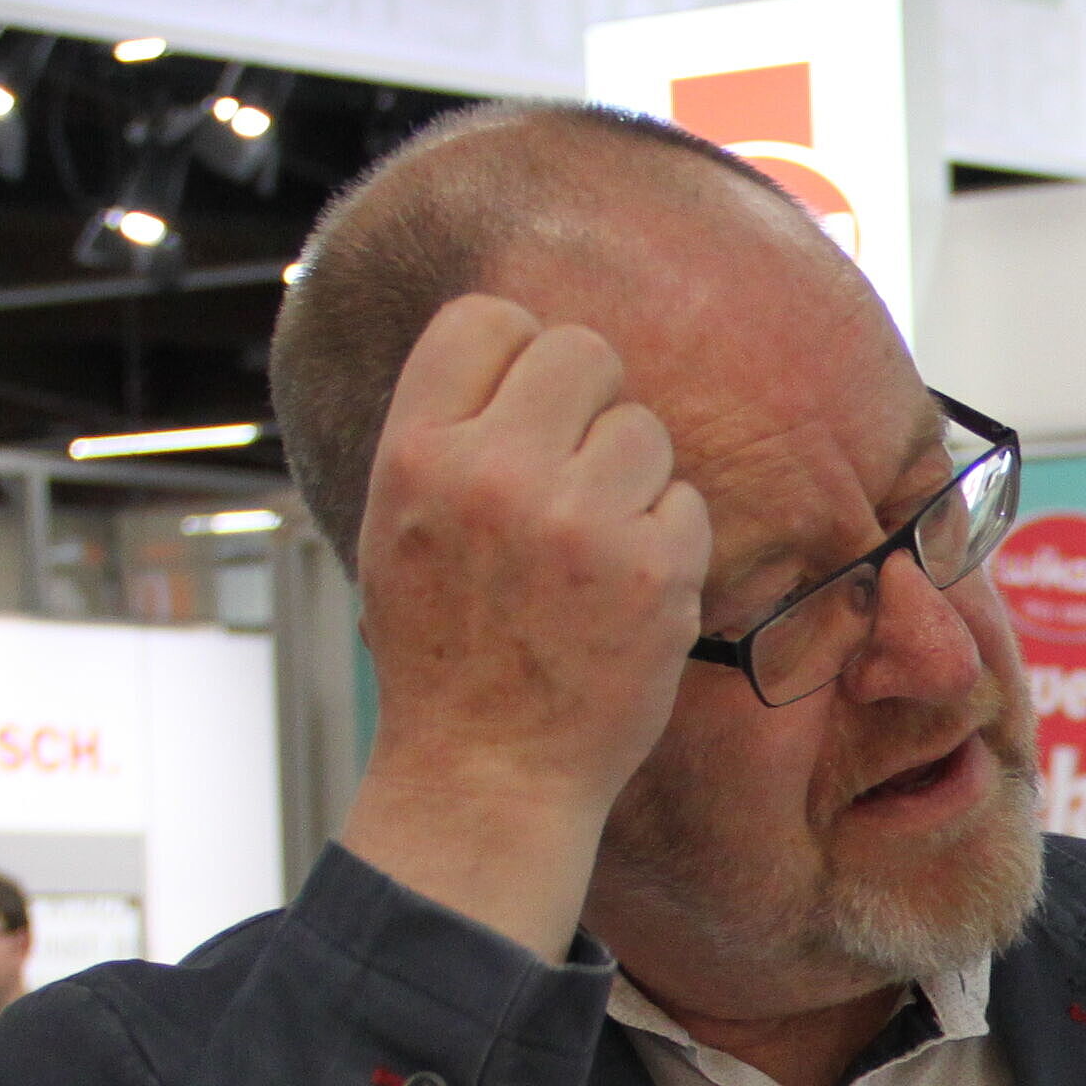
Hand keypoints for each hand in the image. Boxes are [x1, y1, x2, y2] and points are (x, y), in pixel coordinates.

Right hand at [337, 294, 710, 960]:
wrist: (490, 767)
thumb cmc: (446, 647)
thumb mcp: (398, 521)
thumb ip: (447, 431)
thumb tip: (510, 341)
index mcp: (418, 451)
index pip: (489, 317)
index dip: (521, 353)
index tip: (528, 408)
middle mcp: (496, 472)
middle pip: (584, 352)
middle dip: (591, 404)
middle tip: (577, 471)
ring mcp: (582, 520)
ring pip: (645, 428)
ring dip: (634, 477)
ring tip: (594, 544)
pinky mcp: (657, 569)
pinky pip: (688, 500)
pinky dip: (670, 541)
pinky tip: (628, 589)